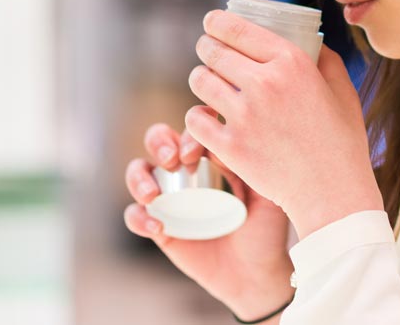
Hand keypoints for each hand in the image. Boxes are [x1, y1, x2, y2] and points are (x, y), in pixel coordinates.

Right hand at [123, 123, 295, 319]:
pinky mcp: (158, 225)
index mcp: (212, 154)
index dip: (190, 130)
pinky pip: (134, 215)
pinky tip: (157, 227)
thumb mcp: (265, 193)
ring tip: (151, 195)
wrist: (256, 273)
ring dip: (139, 177)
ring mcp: (169, 196)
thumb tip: (224, 142)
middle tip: (171, 159)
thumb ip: (250, 166)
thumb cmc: (265, 227)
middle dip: (159, 141)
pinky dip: (138, 217)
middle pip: (159, 138)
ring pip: (139, 170)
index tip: (194, 151)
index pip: (195, 127)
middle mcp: (186, 169)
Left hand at [186, 10, 383, 237]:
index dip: (217, 22)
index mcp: (292, 63)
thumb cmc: (342, 143)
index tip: (211, 22)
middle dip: (206, 48)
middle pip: (213, 51)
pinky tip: (206, 118)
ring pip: (199, 81)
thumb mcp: (343, 91)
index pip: (238, 29)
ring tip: (207, 84)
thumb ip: (326, 60)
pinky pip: (195, 120)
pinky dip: (197, 118)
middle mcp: (265, 83)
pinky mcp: (231, 147)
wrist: (333, 193)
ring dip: (201, 79)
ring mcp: (245, 115)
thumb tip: (312, 40)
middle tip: (207, 52)